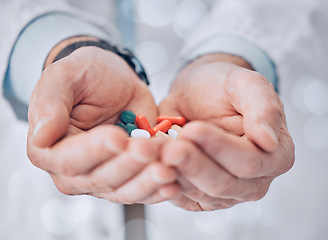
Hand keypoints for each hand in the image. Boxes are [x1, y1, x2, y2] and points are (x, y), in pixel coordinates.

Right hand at [27, 46, 178, 203]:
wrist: (116, 80)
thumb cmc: (88, 74)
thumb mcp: (65, 75)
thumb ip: (49, 103)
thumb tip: (41, 137)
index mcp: (49, 148)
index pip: (67, 160)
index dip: (93, 151)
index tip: (118, 137)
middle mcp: (73, 170)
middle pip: (99, 179)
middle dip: (127, 165)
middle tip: (151, 148)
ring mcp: (102, 176)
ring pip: (123, 191)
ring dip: (146, 181)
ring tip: (168, 165)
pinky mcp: (127, 176)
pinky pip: (142, 190)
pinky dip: (158, 189)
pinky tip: (174, 182)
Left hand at [159, 54, 294, 210]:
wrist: (199, 93)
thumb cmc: (222, 86)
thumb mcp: (246, 83)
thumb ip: (263, 107)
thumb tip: (268, 141)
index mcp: (275, 155)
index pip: (249, 161)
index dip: (219, 147)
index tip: (192, 130)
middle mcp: (255, 180)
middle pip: (223, 184)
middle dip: (192, 164)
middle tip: (168, 146)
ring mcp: (228, 193)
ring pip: (200, 193)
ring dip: (175, 173)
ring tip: (156, 150)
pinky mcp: (202, 196)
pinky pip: (184, 197)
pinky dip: (166, 183)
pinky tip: (154, 165)